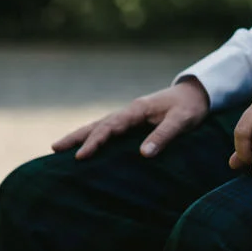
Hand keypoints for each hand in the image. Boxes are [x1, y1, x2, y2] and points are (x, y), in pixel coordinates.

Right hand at [52, 78, 210, 159]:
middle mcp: (129, 111)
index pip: (111, 126)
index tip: (81, 156)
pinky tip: (85, 146)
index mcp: (137, 110)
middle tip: (54, 148)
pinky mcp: (133, 122)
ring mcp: (129, 116)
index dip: (95, 141)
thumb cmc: (189, 108)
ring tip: (59, 148)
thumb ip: (164, 135)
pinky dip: (94, 136)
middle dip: (76, 136)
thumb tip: (144, 154)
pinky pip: (109, 129)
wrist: (196, 94)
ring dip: (81, 136)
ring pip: (100, 125)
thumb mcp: (181, 121)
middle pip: (98, 124)